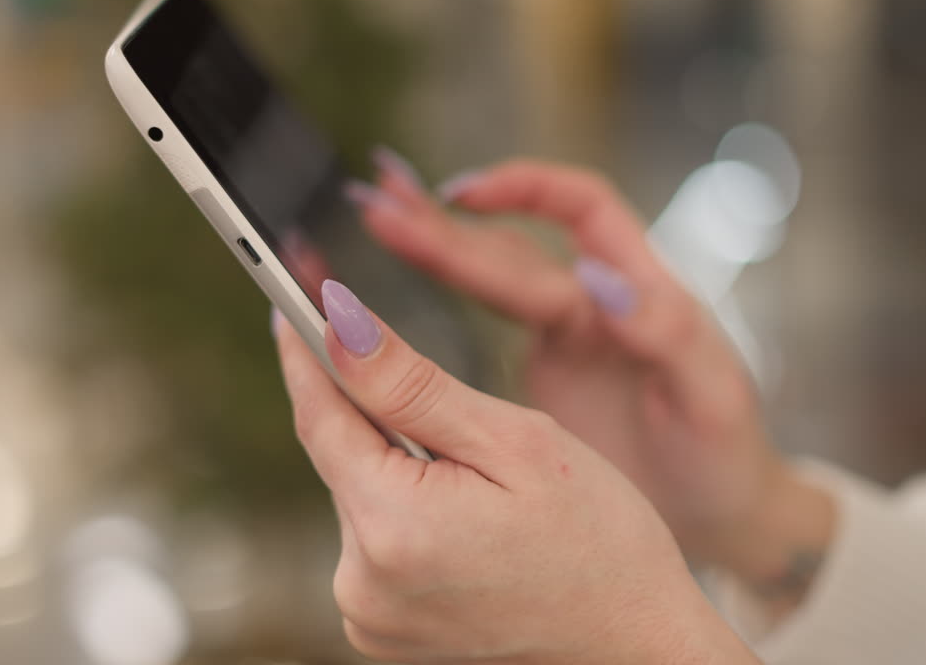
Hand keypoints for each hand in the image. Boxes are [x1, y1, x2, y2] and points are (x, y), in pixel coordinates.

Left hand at [273, 281, 759, 664]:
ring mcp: (368, 615)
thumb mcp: (514, 441)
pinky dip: (409, 512)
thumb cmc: (598, 540)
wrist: (633, 642)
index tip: (292, 295)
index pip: (320, 414)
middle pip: (344, 456)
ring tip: (485, 485)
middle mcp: (361, 583)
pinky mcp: (381, 630)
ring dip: (402, 467)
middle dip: (385, 416)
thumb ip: (410, 383)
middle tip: (457, 412)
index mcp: (393, 527)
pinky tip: (470, 520)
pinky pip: (378, 541)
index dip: (306, 350)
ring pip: (364, 495)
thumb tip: (335, 322)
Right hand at [348, 152, 832, 594]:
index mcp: (643, 290)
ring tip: (370, 214)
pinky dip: (438, 300)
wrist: (723, 520)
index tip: (467, 191)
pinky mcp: (542, 377)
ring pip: (490, 276)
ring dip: (432, 246)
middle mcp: (596, 303)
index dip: (528, 188)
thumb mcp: (713, 398)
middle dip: (447, 222)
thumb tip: (599, 279)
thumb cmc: (727, 460)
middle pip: (514, 243)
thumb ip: (665, 333)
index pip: (583, 207)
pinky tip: (393, 292)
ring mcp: (566, 339)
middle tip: (376, 204)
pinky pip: (483, 323)